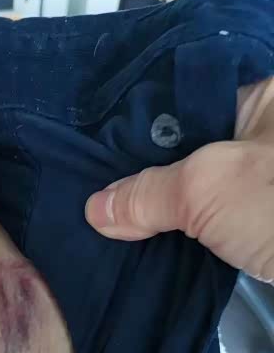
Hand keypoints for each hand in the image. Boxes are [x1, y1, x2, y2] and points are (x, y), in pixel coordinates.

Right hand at [85, 77, 273, 282]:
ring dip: (171, 219)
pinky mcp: (271, 230)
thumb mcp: (207, 188)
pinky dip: (195, 240)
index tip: (99, 171)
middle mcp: (270, 138)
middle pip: (194, 155)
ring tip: (119, 233)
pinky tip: (161, 253)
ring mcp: (271, 188)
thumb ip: (148, 193)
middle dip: (152, 186)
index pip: (187, 110)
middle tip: (104, 209)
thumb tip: (97, 209)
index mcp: (266, 98)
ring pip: (208, 196)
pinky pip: (223, 227)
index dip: (140, 140)